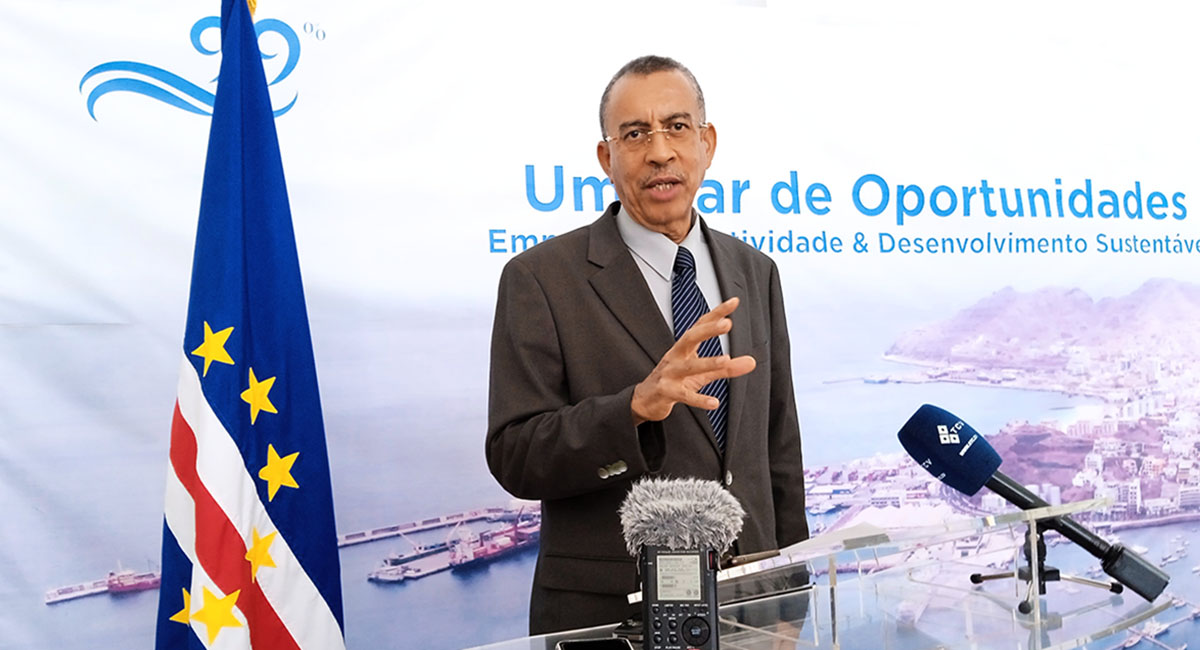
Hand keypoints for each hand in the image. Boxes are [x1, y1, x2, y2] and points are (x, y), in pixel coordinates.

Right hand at [631, 297, 756, 424]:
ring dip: (707, 362)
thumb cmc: (674, 381)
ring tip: (725, 360)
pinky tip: (714, 403)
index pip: (700, 326)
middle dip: (708, 330)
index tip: (734, 302)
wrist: (645, 400)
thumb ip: (727, 368)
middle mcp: (675, 356)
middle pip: (690, 338)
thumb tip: (752, 362)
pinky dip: (699, 399)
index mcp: (684, 348)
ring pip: (688, 367)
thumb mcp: (702, 373)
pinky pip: (684, 395)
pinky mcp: (666, 392)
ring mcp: (669, 374)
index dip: (716, 313)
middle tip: (727, 324)